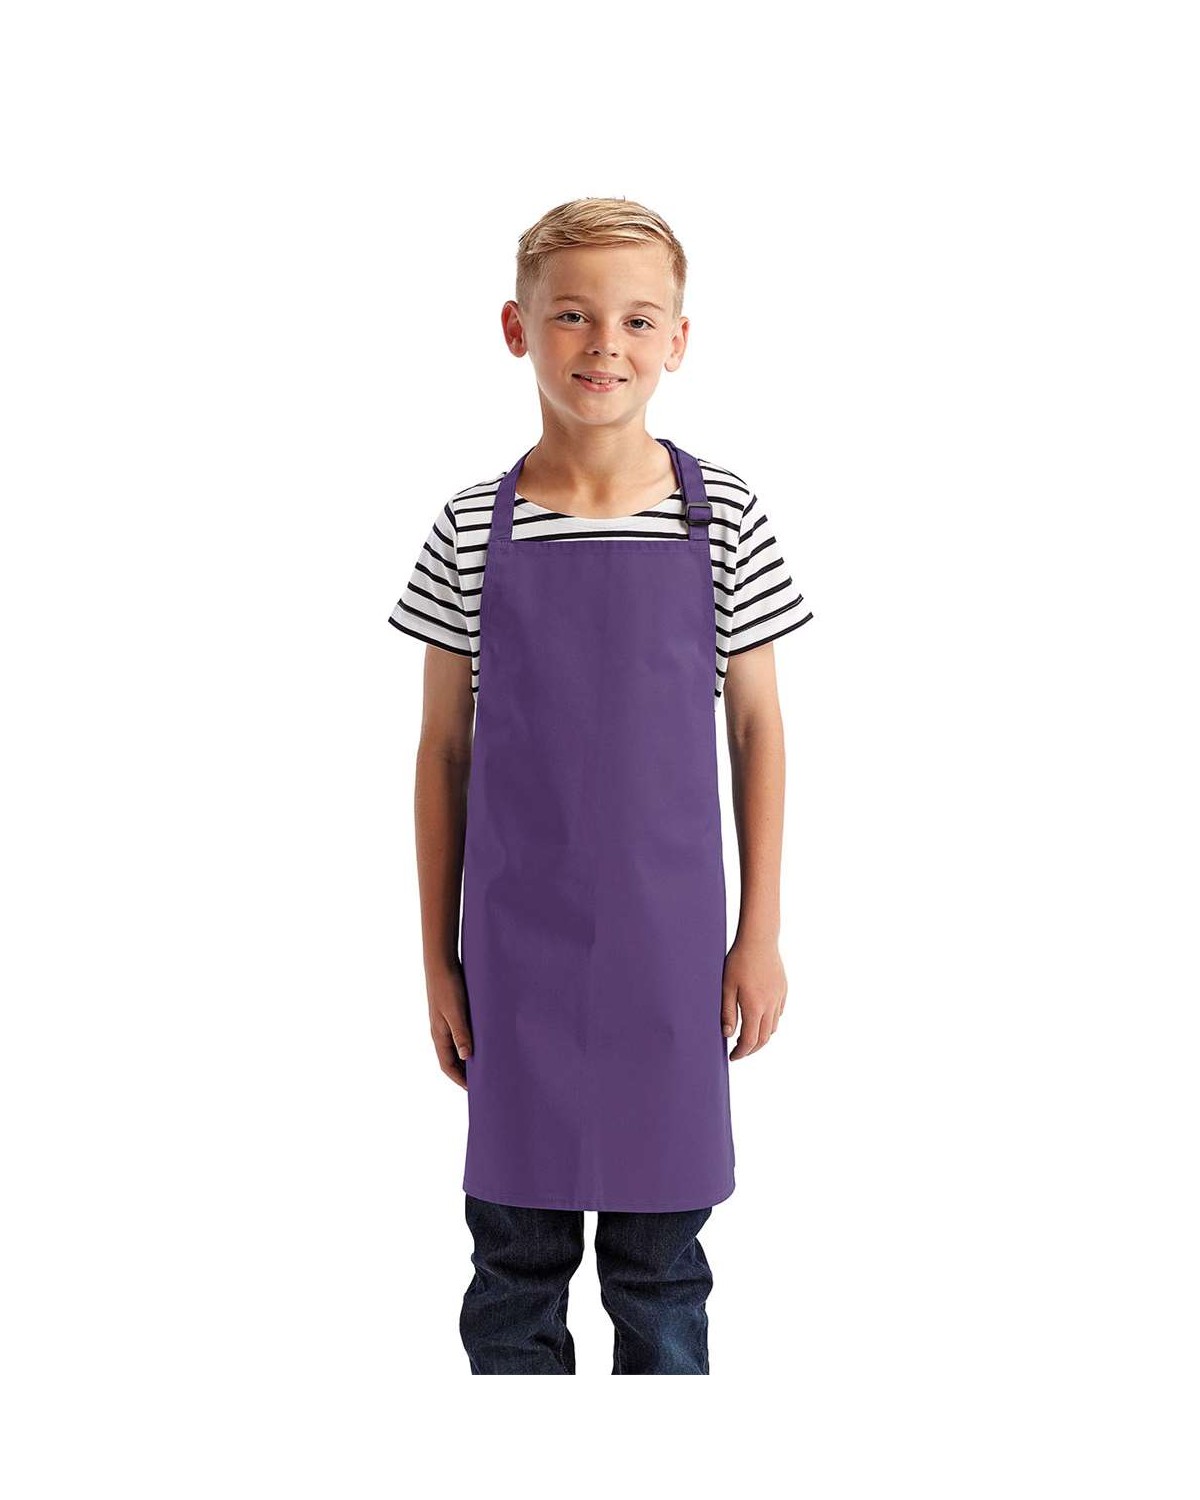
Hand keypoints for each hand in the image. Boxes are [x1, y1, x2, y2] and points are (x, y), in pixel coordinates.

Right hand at [428, 962, 473, 1089]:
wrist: (440, 962)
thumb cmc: (448, 986)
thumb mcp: (456, 1011)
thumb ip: (461, 1033)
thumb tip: (467, 1058)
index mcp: (439, 1035)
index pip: (447, 1066)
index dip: (459, 1079)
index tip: (474, 1090)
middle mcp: (440, 1031)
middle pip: (451, 1059)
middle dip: (463, 1072)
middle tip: (481, 1080)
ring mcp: (444, 1022)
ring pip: (455, 1047)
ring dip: (466, 1057)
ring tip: (484, 1064)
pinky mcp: (450, 1012)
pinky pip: (459, 1034)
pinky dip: (468, 1042)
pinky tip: (481, 1040)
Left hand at [721, 937, 787, 1059]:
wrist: (759, 940)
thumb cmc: (738, 961)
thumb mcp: (726, 987)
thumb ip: (727, 1012)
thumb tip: (727, 1034)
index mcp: (754, 1007)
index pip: (749, 1040)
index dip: (741, 1052)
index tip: (732, 1056)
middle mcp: (770, 1006)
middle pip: (764, 1038)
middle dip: (751, 1049)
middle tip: (739, 1051)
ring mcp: (779, 998)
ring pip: (773, 1027)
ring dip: (762, 1037)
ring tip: (749, 1037)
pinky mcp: (783, 990)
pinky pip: (779, 1013)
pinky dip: (770, 1022)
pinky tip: (760, 1018)